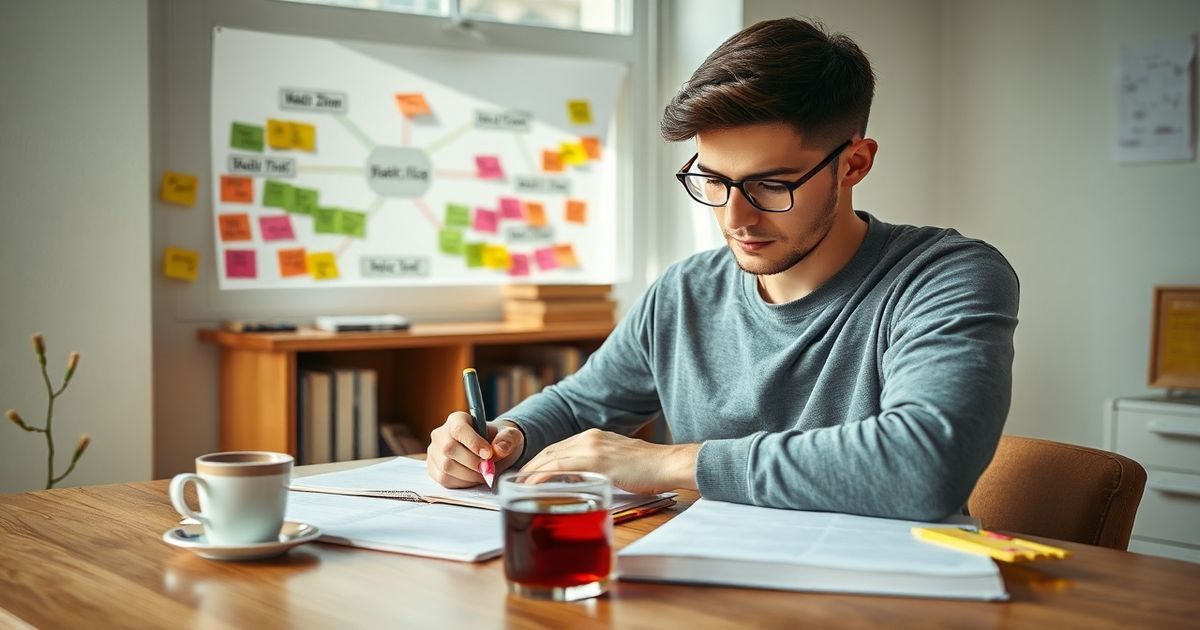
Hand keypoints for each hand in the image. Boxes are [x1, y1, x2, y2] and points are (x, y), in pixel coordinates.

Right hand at [426, 412, 523, 487]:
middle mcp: (441, 434)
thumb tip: (499, 448)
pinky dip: (462, 483)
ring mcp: (434, 452)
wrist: (492, 454)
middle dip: (472, 462)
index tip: (488, 454)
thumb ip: (508, 439)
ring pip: (446, 466)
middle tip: (489, 468)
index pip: (458, 429)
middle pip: (449, 449)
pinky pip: (444, 479)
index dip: (472, 442)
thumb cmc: (499, 441)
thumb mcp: (511, 436)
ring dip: (469, 475)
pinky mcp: (434, 469)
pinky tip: (473, 478)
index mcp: (457, 419)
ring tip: (483, 473)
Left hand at [520, 428, 699, 494]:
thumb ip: (598, 468)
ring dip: (531, 472)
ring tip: (518, 487)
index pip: (559, 448)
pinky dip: (542, 476)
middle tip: (517, 483)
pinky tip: (532, 486)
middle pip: (550, 451)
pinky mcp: (596, 460)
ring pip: (550, 457)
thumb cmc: (649, 470)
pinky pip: (559, 467)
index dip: (541, 461)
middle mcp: (589, 437)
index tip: (529, 475)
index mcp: (594, 437)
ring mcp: (592, 447)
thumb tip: (583, 482)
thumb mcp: (618, 465)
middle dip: (530, 467)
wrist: (669, 464)